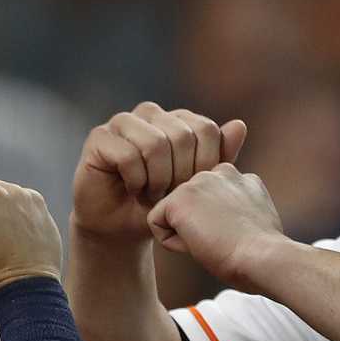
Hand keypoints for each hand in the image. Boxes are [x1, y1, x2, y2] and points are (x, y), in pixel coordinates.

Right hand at [72, 102, 248, 242]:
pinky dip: (136, 181)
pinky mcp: (99, 137)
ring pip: (155, 144)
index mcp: (176, 119)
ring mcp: (123, 122)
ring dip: (157, 180)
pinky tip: (134, 190)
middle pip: (182, 136)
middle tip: (170, 195)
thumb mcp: (196, 186)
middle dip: (180, 176)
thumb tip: (240, 124)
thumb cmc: (159, 205)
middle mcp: (150, 114)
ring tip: (153, 194)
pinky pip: (128, 156)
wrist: (121, 227)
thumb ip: (218, 157)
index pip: (205, 129)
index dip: (205, 165)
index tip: (193, 190)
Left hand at [147, 164, 286, 288]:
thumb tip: (228, 222)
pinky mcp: (180, 198)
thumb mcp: (255, 222)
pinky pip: (156, 223)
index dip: (216, 226)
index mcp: (239, 177)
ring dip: (188, 235)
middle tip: (226, 242)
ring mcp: (198, 182)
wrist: (264, 258)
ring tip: (215, 242)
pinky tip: (199, 245)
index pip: (208, 201)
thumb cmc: (264, 254)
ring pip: (174, 215)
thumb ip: (238, 209)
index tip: (238, 238)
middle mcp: (218, 171)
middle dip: (199, 228)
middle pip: (189, 207)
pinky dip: (173, 243)